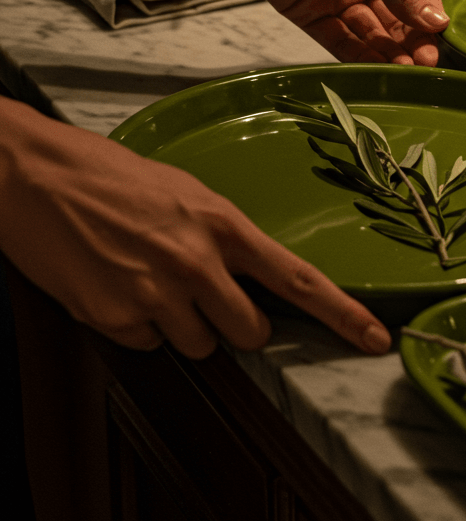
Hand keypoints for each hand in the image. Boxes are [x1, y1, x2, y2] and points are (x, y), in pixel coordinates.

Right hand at [0, 97, 391, 358]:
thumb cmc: (107, 175)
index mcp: (220, 223)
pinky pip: (147, 345)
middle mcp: (196, 262)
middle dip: (235, 325)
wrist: (35, 175)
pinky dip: (136, 326)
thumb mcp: (180, 193)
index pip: (298, 279)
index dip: (343, 315)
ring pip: (197, 345)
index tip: (375, 340)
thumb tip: (244, 276)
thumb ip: (219, 236)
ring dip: (180, 325)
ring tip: (144, 277)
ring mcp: (156, 294)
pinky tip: (115, 286)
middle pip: (250, 333)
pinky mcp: (117, 318)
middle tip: (203, 295)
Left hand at [128, 0, 449, 64]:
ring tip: (405, 70)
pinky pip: (341, 41)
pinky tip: (376, 69)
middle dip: (411, 41)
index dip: (429, 18)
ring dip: (389, 52)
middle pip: (397, 18)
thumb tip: (437, 22)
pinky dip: (359, 57)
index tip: (439, 41)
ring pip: (371, 34)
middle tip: (424, 63)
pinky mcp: (314, 15)